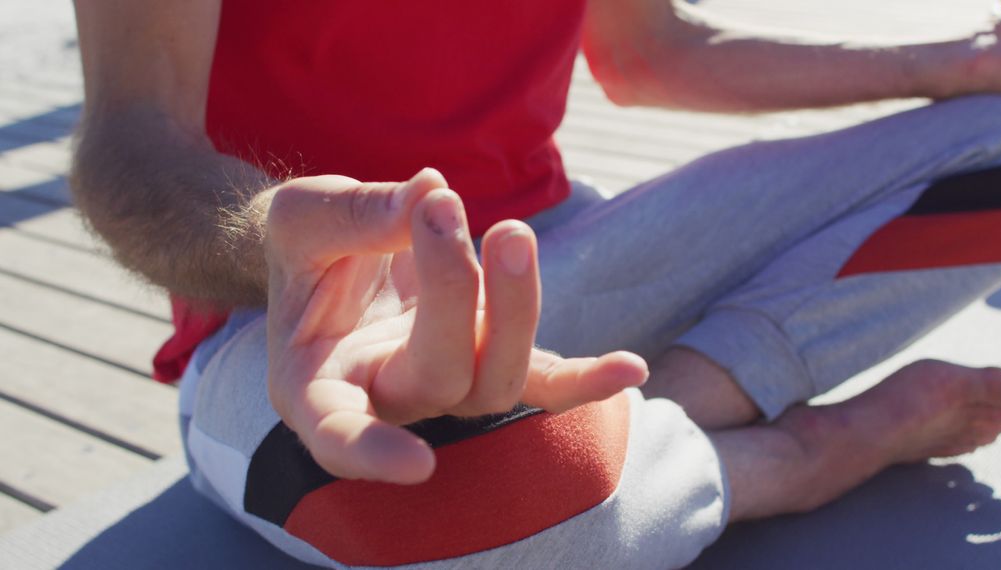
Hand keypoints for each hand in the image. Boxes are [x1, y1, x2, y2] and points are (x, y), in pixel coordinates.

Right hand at [262, 169, 647, 483]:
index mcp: (316, 381)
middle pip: (440, 379)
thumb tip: (434, 194)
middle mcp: (387, 396)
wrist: (338, 250)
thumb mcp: (304, 214)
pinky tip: (630, 368)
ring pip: (499, 379)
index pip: (338, 433)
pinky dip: (586, 378)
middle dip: (452, 294)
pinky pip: (546, 383)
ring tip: (511, 232)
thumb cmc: (310, 244)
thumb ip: (356, 212)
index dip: (373, 455)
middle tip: (440, 210)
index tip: (419, 464)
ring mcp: (449, 384)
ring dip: (516, 306)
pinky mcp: (494, 360)